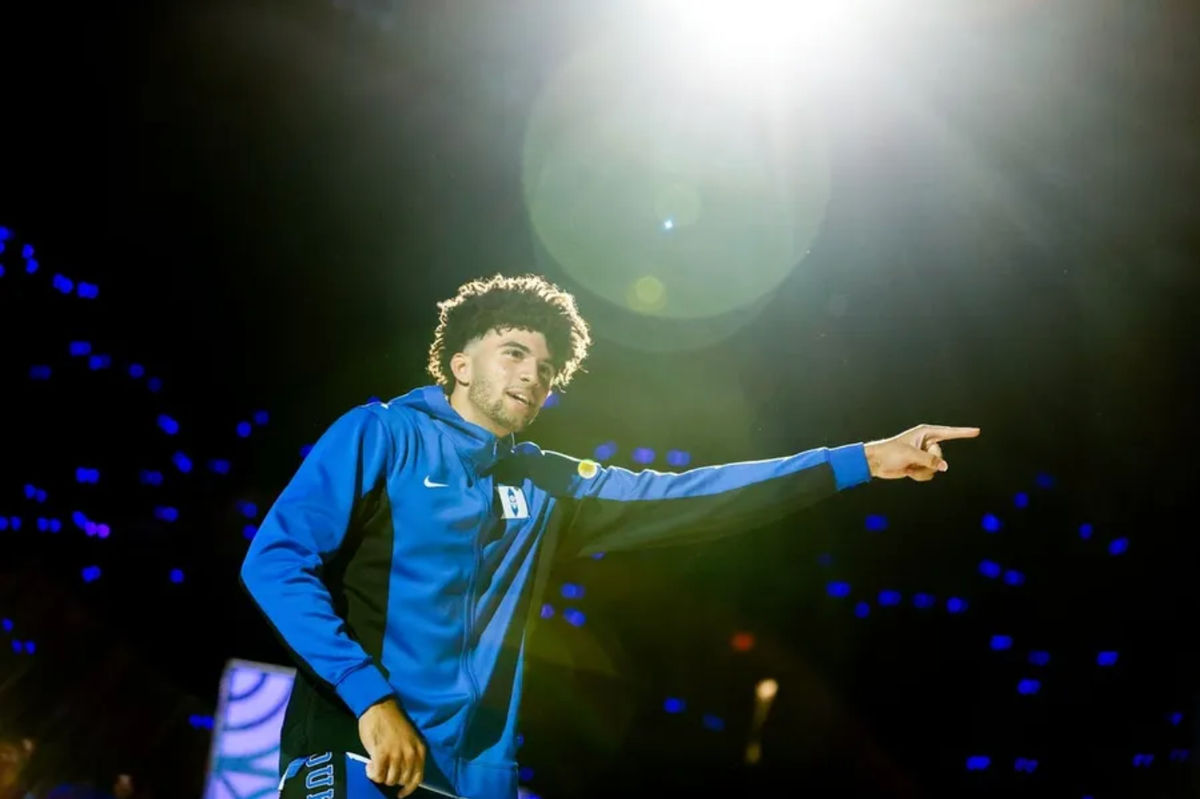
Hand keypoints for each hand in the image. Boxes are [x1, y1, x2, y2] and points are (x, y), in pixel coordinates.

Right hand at [358, 698, 426, 797]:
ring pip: (389, 779)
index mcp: (419, 749)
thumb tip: (400, 773)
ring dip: (381, 776)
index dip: (408, 789)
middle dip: (392, 779)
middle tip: (383, 771)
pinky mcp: (381, 754)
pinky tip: (369, 766)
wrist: (380, 706)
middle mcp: (410, 754)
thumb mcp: (408, 739)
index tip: (400, 794)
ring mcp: (396, 754)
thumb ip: (407, 755)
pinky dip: (372, 774)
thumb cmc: (392, 721)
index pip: (417, 777)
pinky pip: (378, 775)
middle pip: (402, 780)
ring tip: (375, 767)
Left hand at [864, 424, 979, 480]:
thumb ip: (929, 460)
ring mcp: (924, 455)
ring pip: (936, 467)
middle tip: (913, 459)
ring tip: (909, 466)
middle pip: (940, 455)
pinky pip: (929, 474)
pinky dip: (919, 475)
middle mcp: (926, 443)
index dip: (963, 433)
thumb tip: (944, 467)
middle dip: (928, 461)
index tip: (977, 431)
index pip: (948, 432)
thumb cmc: (890, 452)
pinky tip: (908, 471)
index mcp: (925, 433)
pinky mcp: (920, 465)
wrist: (876, 463)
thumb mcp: (911, 454)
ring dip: (922, 470)